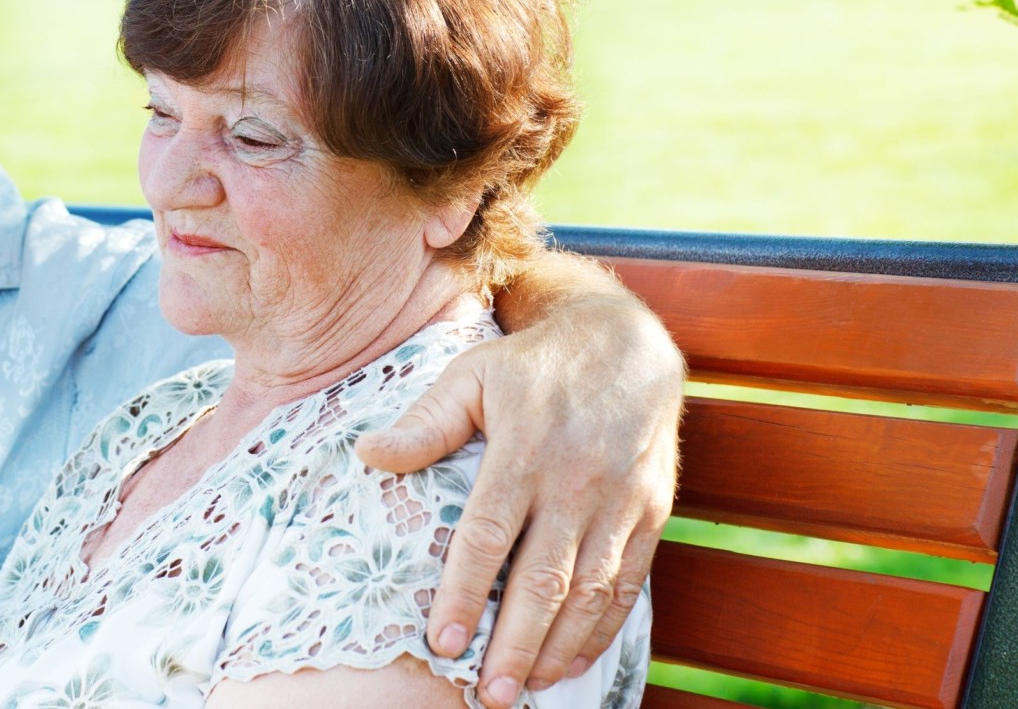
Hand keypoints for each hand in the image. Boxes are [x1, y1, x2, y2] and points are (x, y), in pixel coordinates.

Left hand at [355, 290, 681, 707]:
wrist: (624, 344)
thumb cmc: (530, 365)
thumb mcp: (471, 375)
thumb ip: (425, 422)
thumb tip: (367, 454)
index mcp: (525, 448)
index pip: (489, 533)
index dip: (465, 591)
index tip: (441, 639)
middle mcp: (576, 479)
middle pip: (544, 577)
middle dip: (515, 642)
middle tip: (489, 692)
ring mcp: (619, 500)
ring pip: (589, 590)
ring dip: (558, 647)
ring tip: (526, 687)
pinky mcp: (649, 513)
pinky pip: (627, 583)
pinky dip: (602, 628)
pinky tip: (572, 660)